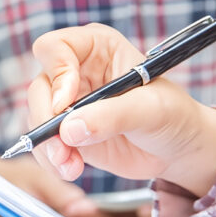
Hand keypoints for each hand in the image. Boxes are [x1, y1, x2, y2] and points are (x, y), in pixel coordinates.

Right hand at [28, 24, 215, 196]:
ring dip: (49, 146)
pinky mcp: (66, 131)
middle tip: (63, 145)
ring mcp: (69, 103)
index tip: (66, 103)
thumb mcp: (150, 110)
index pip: (55, 47)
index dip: (56, 73)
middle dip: (46, 120)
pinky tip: (72, 169)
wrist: (178, 149)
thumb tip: (68, 130)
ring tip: (71, 166)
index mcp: (98, 47)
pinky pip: (44, 143)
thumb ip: (111, 115)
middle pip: (39, 87)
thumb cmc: (173, 115)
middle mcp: (76, 70)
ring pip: (37, 118)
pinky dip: (52, 160)